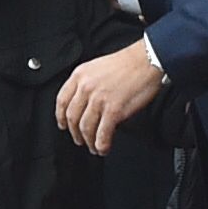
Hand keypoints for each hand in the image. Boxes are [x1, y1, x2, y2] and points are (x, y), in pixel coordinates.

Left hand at [55, 40, 160, 154]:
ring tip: (93, 147)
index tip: (63, 124)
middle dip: (75, 133)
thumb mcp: (98, 66)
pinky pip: (102, 134)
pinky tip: (103, 148)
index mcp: (80, 75)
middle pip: (72, 117)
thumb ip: (88, 83)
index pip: (62, 101)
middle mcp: (86, 87)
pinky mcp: (113, 110)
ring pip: (85, 128)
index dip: (61, 117)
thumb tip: (86, 103)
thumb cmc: (128, 63)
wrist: (146, 60)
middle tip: (79, 140)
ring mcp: (98, 100)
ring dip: (88, 141)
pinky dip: (101, 145)